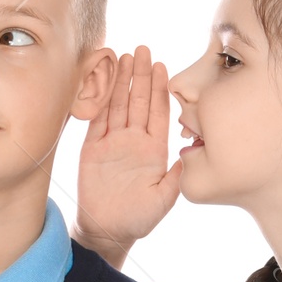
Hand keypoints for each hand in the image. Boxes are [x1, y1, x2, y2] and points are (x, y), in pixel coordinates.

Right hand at [75, 46, 182, 268]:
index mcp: (154, 151)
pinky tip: (104, 78)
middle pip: (139, 101)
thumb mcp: (164, 199)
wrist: (107, 231)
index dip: (161, 90)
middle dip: (142, 75)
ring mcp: (113, 142)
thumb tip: (188, 153)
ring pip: (119, 104)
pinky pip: (98, 117)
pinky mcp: (93, 147)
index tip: (163, 67)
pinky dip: (101, 97)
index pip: (159, 113)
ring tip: (126, 56)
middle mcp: (135, 141)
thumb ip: (176, 176)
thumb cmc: (138, 220)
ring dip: (122, 81)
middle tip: (144, 50)